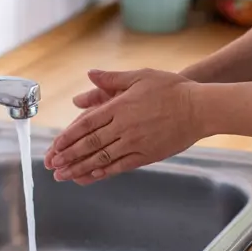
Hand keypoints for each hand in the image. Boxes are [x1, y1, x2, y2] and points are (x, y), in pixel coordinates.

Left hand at [44, 69, 202, 183]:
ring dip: (81, 168)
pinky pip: (121, 166)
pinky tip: (92, 176)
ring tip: (65, 175)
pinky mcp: (148, 154)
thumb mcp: (141, 76)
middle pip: (90, 144)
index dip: (68, 136)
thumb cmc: (172, 89)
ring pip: (102, 158)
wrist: (200, 108)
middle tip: (52, 165)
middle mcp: (124, 127)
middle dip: (68, 156)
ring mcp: (135, 142)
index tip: (54, 146)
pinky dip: (105, 172)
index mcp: (119, 107)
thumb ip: (112, 78)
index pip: (86, 124)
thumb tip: (90, 74)